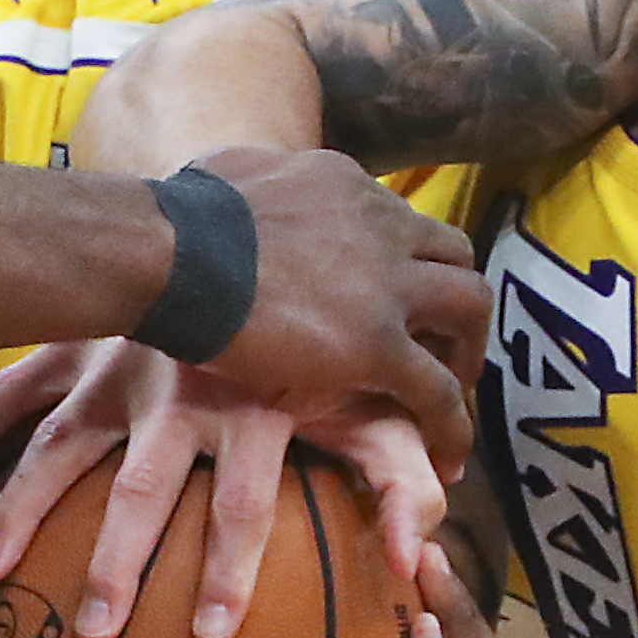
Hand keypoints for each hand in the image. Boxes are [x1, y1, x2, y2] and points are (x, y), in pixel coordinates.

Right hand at [0, 337, 446, 637]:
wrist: (264, 231)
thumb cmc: (328, 345)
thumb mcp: (377, 405)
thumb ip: (403, 481)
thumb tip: (418, 560)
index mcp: (253, 408)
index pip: (242, 503)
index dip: (229, 572)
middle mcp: (178, 393)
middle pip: (140, 490)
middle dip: (114, 563)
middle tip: (91, 634)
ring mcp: (119, 369)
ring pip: (60, 443)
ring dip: (21, 508)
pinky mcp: (81, 347)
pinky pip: (14, 388)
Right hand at [181, 145, 485, 477]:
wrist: (167, 254)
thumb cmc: (174, 222)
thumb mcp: (231, 178)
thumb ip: (257, 189)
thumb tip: (240, 196)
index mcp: (346, 187)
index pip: (402, 222)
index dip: (408, 262)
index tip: (397, 297)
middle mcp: (381, 225)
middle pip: (455, 255)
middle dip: (455, 302)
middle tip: (440, 344)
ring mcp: (386, 284)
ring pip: (469, 310)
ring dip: (467, 352)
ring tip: (450, 396)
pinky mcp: (377, 344)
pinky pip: (438, 390)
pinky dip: (452, 425)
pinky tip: (448, 459)